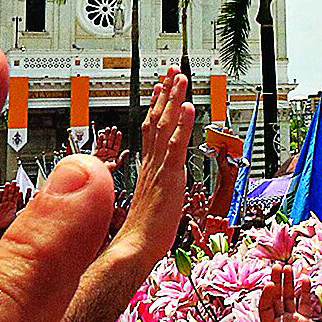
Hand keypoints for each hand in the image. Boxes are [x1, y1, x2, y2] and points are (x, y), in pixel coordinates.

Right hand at [0, 181, 22, 230]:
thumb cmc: (7, 225)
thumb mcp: (17, 217)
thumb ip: (24, 210)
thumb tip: (31, 204)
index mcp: (13, 207)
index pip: (16, 197)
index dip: (17, 191)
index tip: (19, 186)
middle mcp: (7, 205)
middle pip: (10, 195)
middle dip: (12, 188)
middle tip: (14, 181)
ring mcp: (1, 205)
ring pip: (4, 195)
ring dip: (6, 189)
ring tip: (8, 183)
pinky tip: (1, 189)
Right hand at [93, 128, 128, 173]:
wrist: (96, 173)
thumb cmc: (106, 171)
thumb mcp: (116, 165)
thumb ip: (122, 157)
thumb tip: (127, 151)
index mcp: (114, 154)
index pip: (117, 144)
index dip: (118, 138)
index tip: (119, 133)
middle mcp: (108, 152)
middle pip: (111, 141)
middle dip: (112, 134)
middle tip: (114, 128)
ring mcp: (102, 151)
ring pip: (105, 141)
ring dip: (106, 135)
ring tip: (107, 129)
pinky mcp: (96, 152)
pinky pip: (98, 144)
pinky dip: (99, 140)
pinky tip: (101, 135)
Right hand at [111, 69, 194, 265]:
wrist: (134, 248)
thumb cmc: (143, 232)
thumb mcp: (150, 202)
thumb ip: (154, 187)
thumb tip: (158, 183)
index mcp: (148, 167)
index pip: (151, 130)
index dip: (157, 107)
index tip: (160, 88)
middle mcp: (151, 163)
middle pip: (157, 121)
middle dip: (166, 94)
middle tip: (172, 72)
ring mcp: (159, 168)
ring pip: (165, 127)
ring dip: (174, 101)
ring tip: (179, 79)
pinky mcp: (168, 176)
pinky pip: (175, 145)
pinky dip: (182, 125)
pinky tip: (188, 108)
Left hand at [249, 264, 321, 321]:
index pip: (265, 308)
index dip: (267, 296)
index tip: (270, 284)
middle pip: (276, 298)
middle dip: (276, 282)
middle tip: (277, 265)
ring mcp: (292, 321)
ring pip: (289, 297)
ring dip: (289, 282)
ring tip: (289, 265)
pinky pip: (304, 304)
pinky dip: (305, 291)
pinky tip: (305, 277)